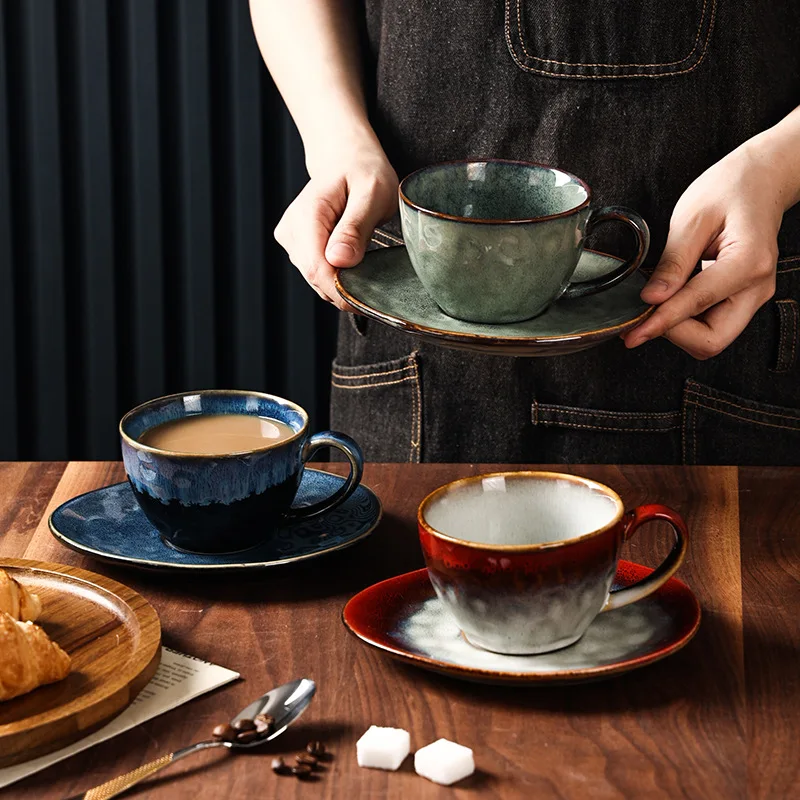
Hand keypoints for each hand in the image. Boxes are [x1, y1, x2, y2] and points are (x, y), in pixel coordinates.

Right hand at [274, 141, 398, 310]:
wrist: (346, 160)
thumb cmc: (363, 172)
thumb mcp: (372, 193)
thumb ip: (356, 227)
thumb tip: (339, 260)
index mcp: (308, 214)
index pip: (318, 269)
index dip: (343, 290)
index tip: (369, 297)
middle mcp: (292, 230)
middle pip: (316, 278)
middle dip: (346, 288)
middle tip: (376, 280)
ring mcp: (291, 240)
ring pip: (317, 280)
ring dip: (343, 283)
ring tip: (365, 263)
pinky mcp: (297, 248)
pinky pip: (318, 274)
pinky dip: (337, 276)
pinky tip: (353, 261)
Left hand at [623, 142, 784, 358]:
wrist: (762, 179)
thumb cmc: (731, 188)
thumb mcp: (692, 217)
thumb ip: (673, 262)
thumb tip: (650, 298)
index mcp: (748, 263)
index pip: (697, 305)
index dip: (660, 322)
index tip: (633, 333)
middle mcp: (757, 287)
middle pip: (712, 340)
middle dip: (674, 333)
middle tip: (645, 312)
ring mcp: (753, 296)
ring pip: (712, 338)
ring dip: (679, 328)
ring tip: (658, 299)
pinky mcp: (743, 298)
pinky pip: (712, 324)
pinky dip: (686, 319)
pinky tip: (671, 297)